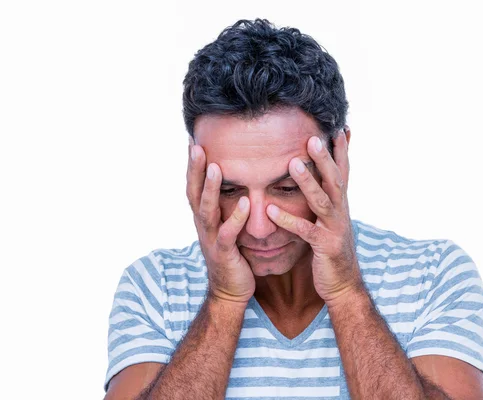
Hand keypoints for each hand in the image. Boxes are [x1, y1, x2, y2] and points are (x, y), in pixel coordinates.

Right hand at [186, 138, 254, 304]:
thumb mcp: (225, 227)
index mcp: (204, 217)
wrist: (230, 291)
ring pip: (207, 210)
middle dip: (195, 170)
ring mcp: (212, 239)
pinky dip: (236, 218)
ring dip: (211, 188)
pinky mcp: (225, 253)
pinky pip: (228, 234)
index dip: (192, 166)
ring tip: (215, 167)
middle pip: (194, 193)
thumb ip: (226, 206)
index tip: (193, 141)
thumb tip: (235, 181)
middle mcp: (203, 226)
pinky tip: (244, 203)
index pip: (195, 186)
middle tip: (196, 146)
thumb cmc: (233, 255)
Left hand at [265, 132, 362, 303]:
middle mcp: (341, 212)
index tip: (339, 127)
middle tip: (313, 137)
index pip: (343, 172)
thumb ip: (327, 199)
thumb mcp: (332, 220)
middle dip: (325, 158)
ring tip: (293, 163)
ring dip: (308, 182)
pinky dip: (289, 220)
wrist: (343, 284)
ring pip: (322, 201)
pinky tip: (272, 211)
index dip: (342, 150)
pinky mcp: (325, 247)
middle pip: (334, 180)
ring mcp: (335, 229)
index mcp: (341, 204)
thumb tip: (324, 180)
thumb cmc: (332, 249)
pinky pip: (305, 231)